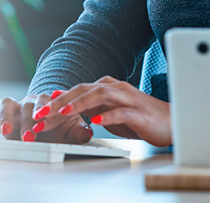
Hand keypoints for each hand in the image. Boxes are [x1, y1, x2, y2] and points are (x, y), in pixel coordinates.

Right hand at [0, 93, 91, 144]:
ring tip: (6, 130)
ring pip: (9, 104)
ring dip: (7, 117)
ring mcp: (16, 106)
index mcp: (49, 102)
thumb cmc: (58, 127)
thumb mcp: (70, 130)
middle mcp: (31, 101)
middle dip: (28, 120)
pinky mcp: (1, 112)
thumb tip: (86, 132)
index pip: (48, 104)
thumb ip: (78, 131)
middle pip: (28, 106)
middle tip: (30, 135)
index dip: (46, 115)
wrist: (47, 124)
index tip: (45, 126)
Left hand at [34, 76, 171, 147]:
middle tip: (42, 112)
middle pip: (84, 89)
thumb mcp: (110, 111)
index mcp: (108, 87)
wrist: (170, 122)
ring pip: (100, 95)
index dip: (57, 100)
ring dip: (79, 103)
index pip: (77, 90)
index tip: (39, 112)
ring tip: (63, 113)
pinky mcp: (139, 112)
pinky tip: (94, 122)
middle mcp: (116, 88)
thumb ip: (91, 106)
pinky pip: (121, 112)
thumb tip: (65, 103)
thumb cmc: (140, 117)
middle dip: (61, 101)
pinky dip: (106, 116)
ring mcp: (128, 98)